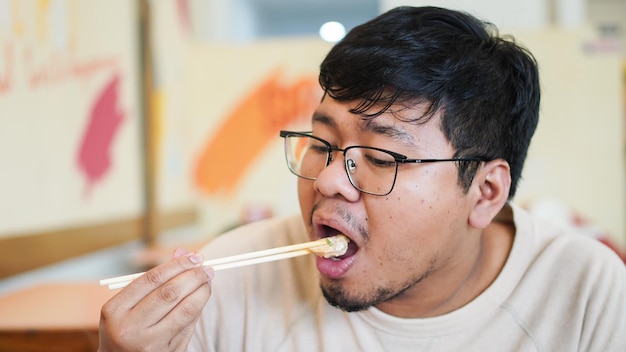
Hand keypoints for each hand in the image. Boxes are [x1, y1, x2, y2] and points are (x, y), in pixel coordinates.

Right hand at [98, 249, 212, 350]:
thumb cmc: (125, 326)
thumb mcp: (127, 304)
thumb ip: (154, 280)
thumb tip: (182, 252)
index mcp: (115, 310)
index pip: (151, 279)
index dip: (177, 265)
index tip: (194, 257)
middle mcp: (130, 328)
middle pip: (169, 293)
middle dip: (193, 276)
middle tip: (206, 267)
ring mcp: (148, 344)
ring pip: (185, 310)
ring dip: (202, 291)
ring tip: (208, 280)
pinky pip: (188, 326)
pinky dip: (198, 308)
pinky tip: (202, 297)